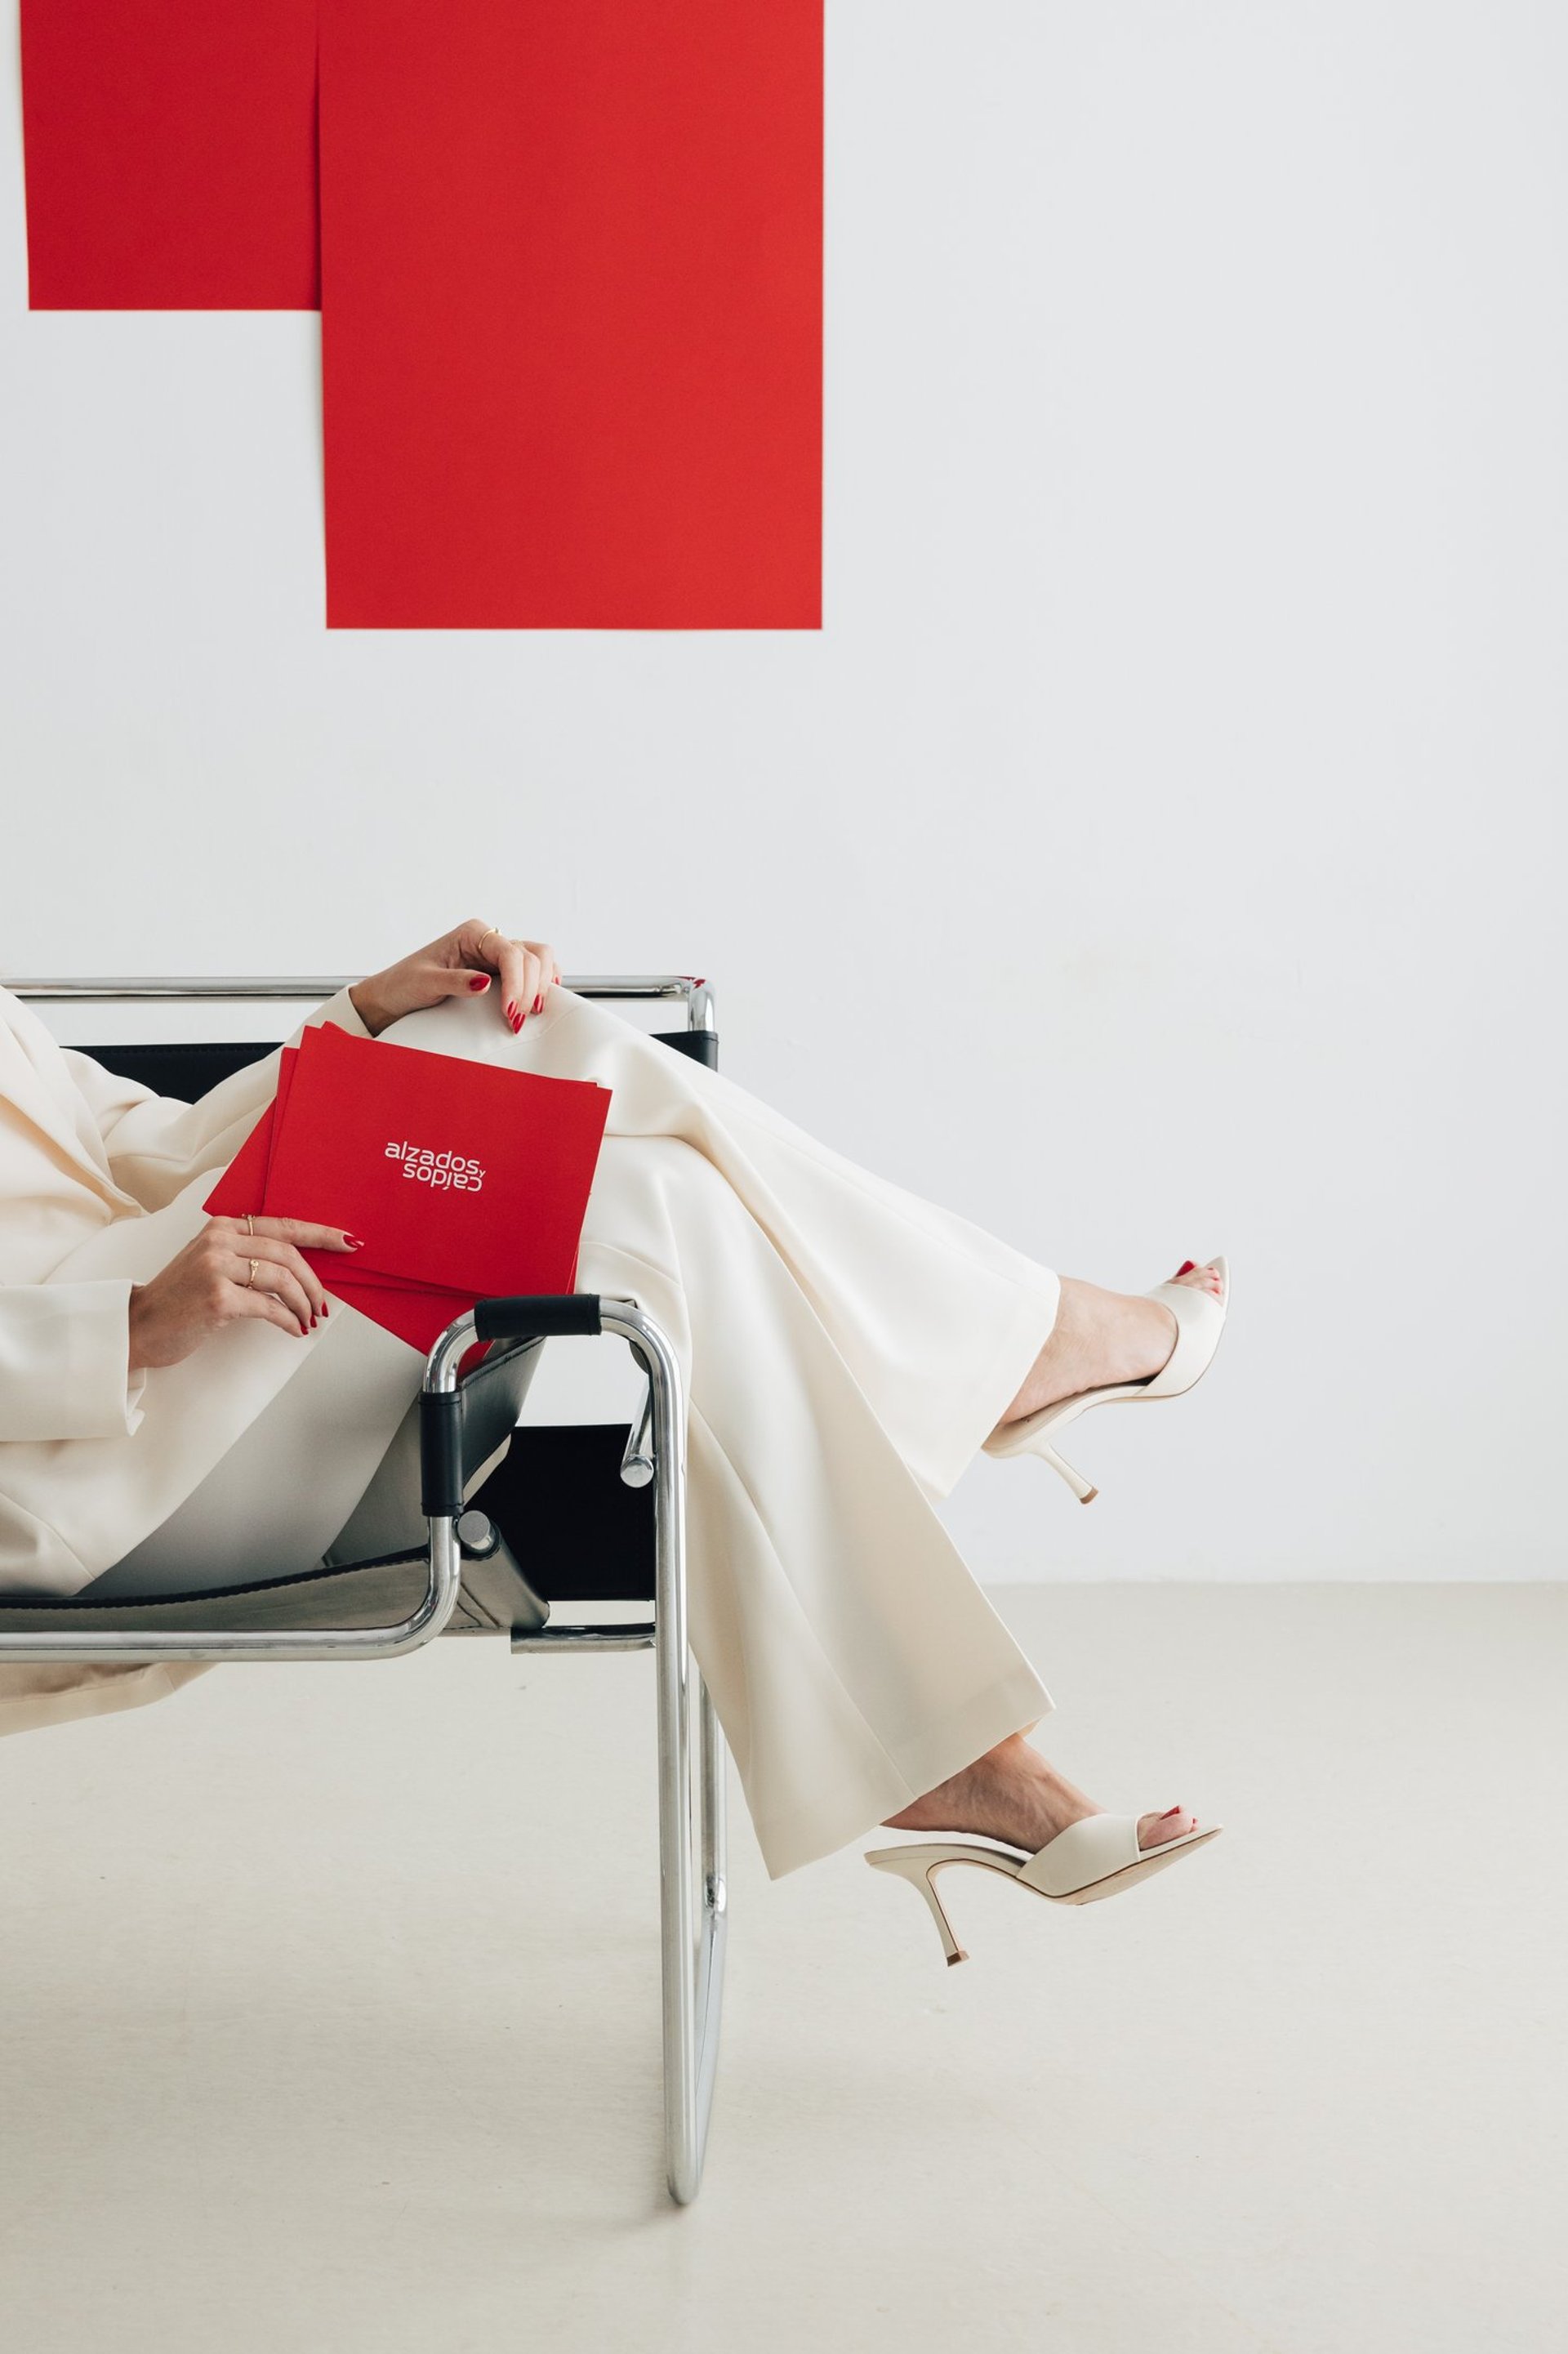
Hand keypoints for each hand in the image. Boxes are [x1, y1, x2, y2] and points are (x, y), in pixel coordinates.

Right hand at [127, 1217, 360, 1370]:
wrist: (139, 1325)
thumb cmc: (180, 1298)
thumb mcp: (211, 1263)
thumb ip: (247, 1254)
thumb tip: (301, 1268)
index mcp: (222, 1227)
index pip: (283, 1225)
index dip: (320, 1234)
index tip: (348, 1243)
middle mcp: (219, 1240)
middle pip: (288, 1253)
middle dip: (314, 1281)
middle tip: (325, 1303)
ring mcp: (216, 1267)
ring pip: (282, 1279)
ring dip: (304, 1303)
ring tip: (309, 1319)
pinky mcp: (218, 1297)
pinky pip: (269, 1307)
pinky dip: (289, 1320)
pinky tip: (294, 1329)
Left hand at [349, 920, 561, 1038]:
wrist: (395, 995)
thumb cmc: (405, 984)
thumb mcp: (425, 982)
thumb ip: (455, 981)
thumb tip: (486, 982)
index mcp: (471, 934)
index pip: (509, 952)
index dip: (517, 983)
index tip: (510, 1012)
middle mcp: (488, 940)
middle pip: (531, 955)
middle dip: (530, 989)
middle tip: (516, 1020)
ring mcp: (497, 955)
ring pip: (539, 957)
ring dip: (542, 984)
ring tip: (531, 1012)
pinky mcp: (502, 971)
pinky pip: (536, 969)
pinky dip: (544, 982)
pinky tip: (541, 1000)